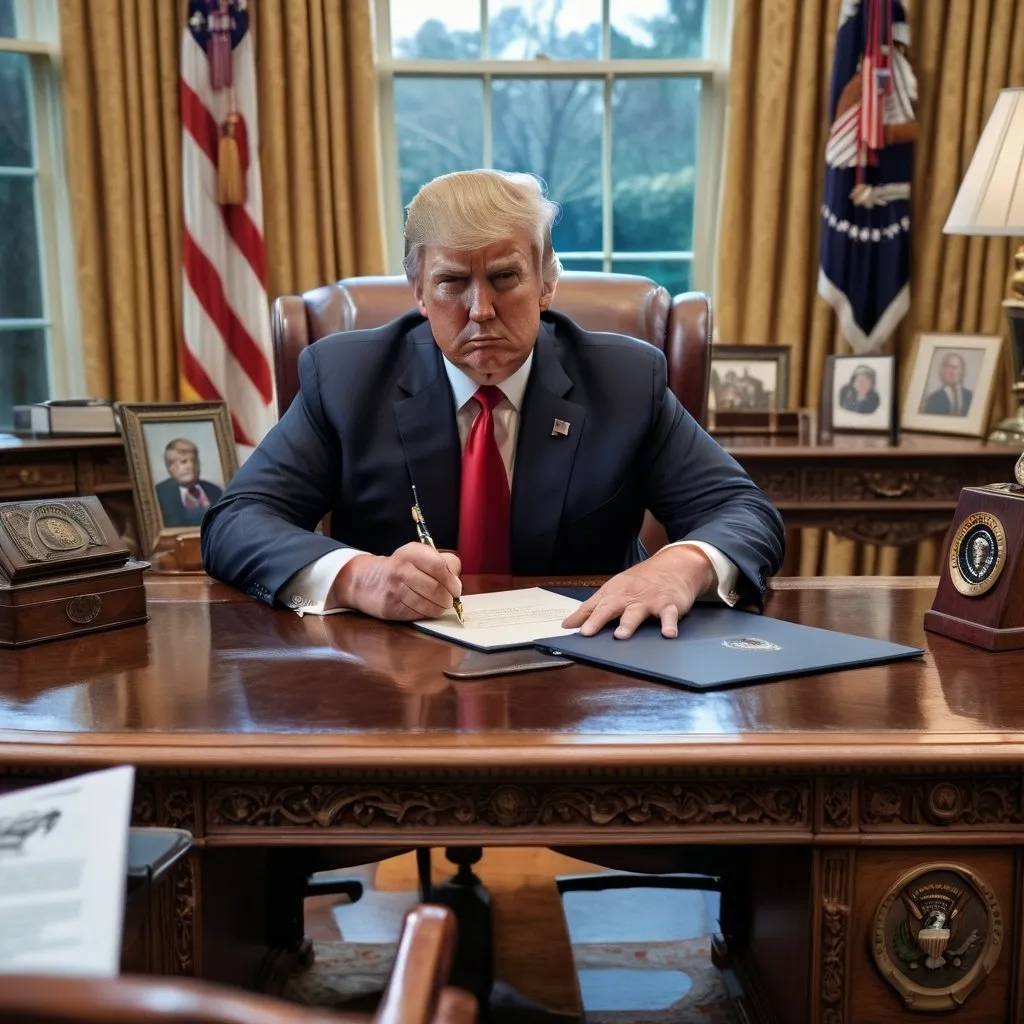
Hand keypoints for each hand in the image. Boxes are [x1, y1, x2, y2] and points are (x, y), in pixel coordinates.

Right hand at [332, 542, 461, 620]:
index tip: (456, 588)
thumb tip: (456, 580)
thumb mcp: (417, 555)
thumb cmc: (399, 568)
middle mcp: (400, 569)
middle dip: (449, 597)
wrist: (365, 580)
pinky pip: (417, 613)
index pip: (439, 566)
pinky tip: (428, 609)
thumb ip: (441, 562)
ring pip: (427, 603)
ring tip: (442, 605)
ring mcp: (394, 589)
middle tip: (451, 599)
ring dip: (440, 608)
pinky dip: (427, 613)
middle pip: (435, 587)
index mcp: (410, 553)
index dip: (452, 580)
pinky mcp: (390, 607)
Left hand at [561, 545, 715, 638]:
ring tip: (621, 635)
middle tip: (587, 632)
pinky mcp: (669, 605)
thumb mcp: (613, 591)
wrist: (673, 566)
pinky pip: (669, 616)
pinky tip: (668, 634)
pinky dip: (669, 624)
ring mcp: (649, 601)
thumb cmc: (639, 582)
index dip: (581, 617)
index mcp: (613, 593)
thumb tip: (568, 624)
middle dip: (598, 619)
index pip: (594, 606)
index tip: (568, 628)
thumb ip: (590, 609)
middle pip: (611, 608)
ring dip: (628, 623)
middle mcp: (629, 596)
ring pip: (637, 612)